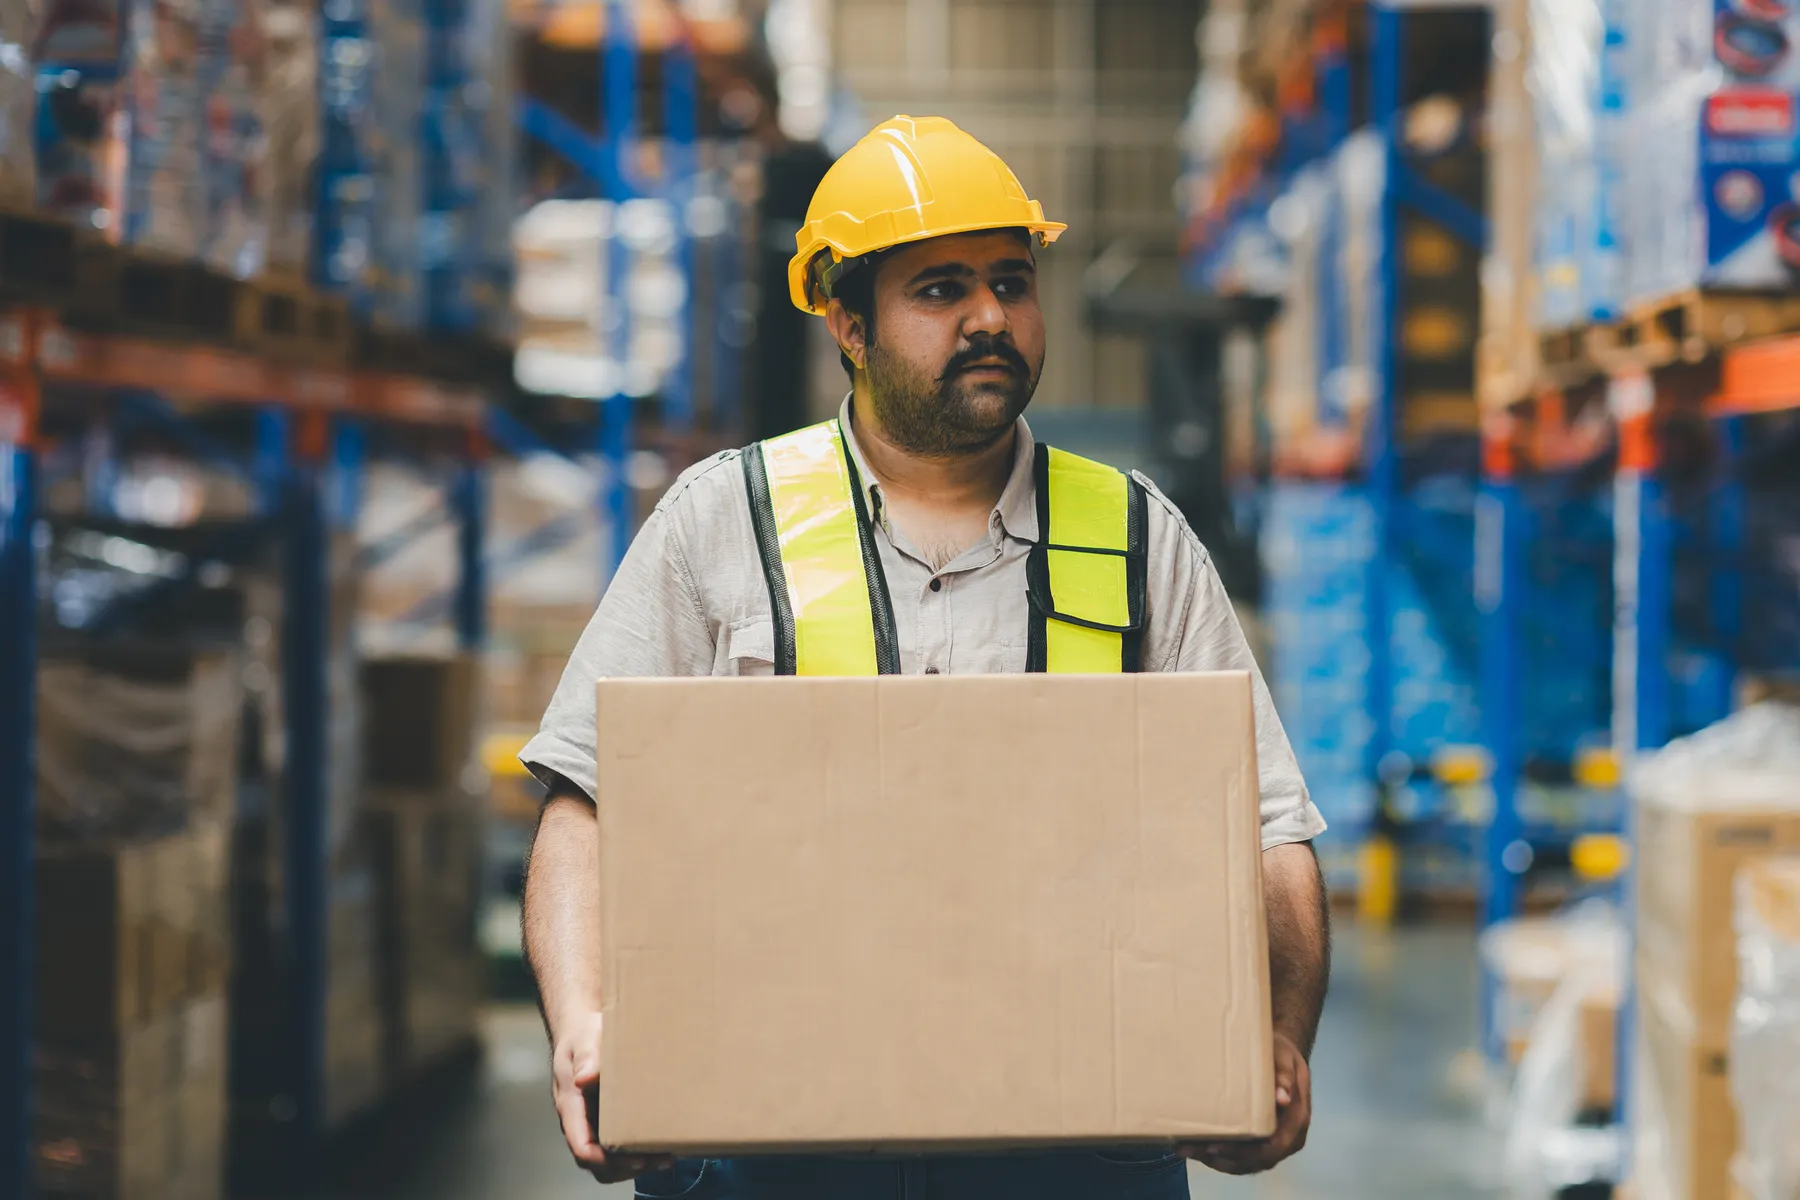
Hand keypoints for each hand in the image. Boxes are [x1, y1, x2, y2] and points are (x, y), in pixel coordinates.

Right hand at [550, 1010, 673, 1183]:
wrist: (583, 1031)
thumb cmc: (584, 1034)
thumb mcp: (585, 1038)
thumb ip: (587, 1055)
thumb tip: (585, 1078)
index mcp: (571, 1106)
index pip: (582, 1147)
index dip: (606, 1160)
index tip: (636, 1159)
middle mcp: (580, 1121)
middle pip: (597, 1162)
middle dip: (627, 1167)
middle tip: (661, 1160)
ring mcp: (593, 1122)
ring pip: (607, 1160)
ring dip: (634, 1165)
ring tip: (666, 1158)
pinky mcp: (607, 1119)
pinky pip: (617, 1145)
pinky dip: (637, 1152)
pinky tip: (662, 1145)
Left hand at [1178, 1032, 1311, 1174]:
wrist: (1282, 1058)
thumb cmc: (1281, 1056)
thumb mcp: (1285, 1059)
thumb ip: (1285, 1076)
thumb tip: (1283, 1098)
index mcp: (1296, 1122)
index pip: (1271, 1148)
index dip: (1243, 1153)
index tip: (1214, 1147)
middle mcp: (1286, 1140)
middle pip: (1253, 1160)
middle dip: (1220, 1158)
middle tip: (1188, 1149)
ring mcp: (1272, 1144)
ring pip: (1243, 1163)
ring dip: (1213, 1160)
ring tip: (1184, 1149)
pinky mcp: (1258, 1142)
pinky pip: (1239, 1157)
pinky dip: (1216, 1156)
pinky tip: (1192, 1147)